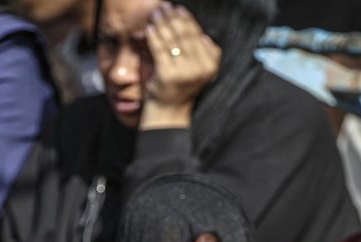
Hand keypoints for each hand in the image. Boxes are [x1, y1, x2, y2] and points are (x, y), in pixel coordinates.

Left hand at [141, 2, 219, 129]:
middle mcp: (200, 68)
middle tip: (165, 7)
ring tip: (156, 13)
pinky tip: (150, 28)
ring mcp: (184, 72)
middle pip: (185, 35)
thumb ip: (202, 52)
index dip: (187, 19)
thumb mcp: (199, 70)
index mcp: (211, 65)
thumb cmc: (181, 87)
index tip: (178, 9)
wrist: (169, 111)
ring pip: (172, 39)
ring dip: (162, 22)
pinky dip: (154, 36)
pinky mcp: (167, 75)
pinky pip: (159, 49)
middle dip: (173, 18)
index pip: (198, 35)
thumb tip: (198, 31)